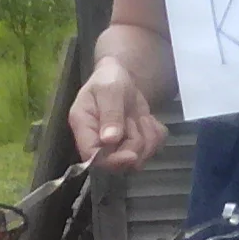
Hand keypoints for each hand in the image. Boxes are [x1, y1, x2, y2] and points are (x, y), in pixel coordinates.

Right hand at [67, 56, 168, 171]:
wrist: (122, 77)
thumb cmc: (109, 79)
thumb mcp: (110, 90)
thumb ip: (110, 113)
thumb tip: (109, 140)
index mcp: (83, 127)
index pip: (91, 156)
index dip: (112, 161)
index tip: (131, 155)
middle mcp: (97, 142)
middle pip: (118, 162)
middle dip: (134, 144)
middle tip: (135, 120)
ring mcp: (116, 147)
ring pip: (139, 157)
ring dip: (147, 137)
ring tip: (139, 118)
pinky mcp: (134, 145)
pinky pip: (154, 148)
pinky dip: (155, 134)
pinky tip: (147, 120)